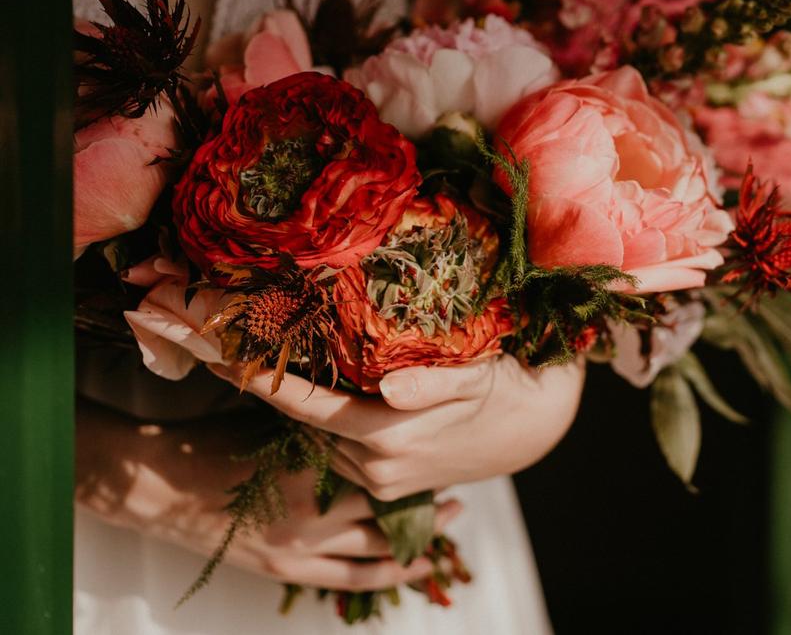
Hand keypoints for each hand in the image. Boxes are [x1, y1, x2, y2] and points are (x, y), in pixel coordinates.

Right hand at [75, 397, 459, 590]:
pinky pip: (356, 579)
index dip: (417, 451)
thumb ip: (322, 413)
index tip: (445, 436)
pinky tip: (418, 565)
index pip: (382, 459)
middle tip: (456, 483)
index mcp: (314, 464)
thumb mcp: (273, 415)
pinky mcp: (291, 569)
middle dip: (427, 498)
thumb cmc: (213, 439)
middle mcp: (315, 512)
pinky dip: (391, 572)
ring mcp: (304, 546)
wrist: (159, 487)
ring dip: (419, 537)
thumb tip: (367, 386)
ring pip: (382, 548)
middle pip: (392, 506)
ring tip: (450, 522)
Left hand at [210, 353, 584, 499]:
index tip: (220, 357)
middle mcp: (376, 466)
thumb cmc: (502, 391)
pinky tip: (326, 390)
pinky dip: (326, 421)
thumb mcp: (473, 379)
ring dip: (301, 404)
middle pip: (306, 423)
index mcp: (387, 438)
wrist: (530, 430)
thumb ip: (432, 383)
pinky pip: (340, 448)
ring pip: (321, 437)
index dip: (263, 381)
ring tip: (276, 358)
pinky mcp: (387, 483)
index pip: (307, 407)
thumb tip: (388, 385)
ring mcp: (380, 480)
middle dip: (273, 386)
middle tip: (236, 342)